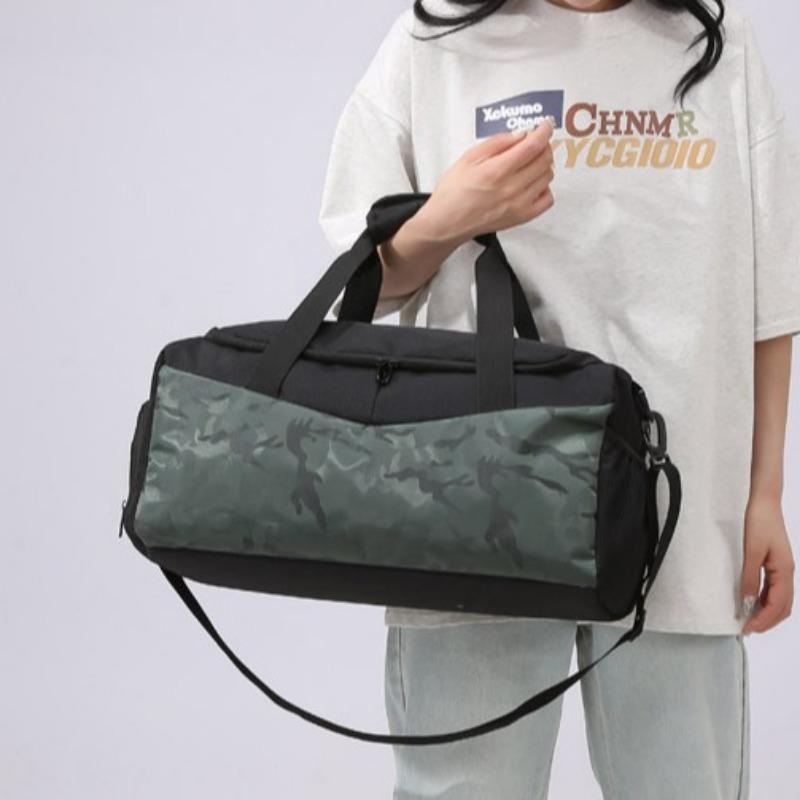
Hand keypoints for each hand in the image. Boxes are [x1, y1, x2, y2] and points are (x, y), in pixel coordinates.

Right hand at [414, 119, 555, 245]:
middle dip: (543, 145)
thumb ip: (496, 143)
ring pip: (548, 176)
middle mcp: (511, 189)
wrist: (447, 223)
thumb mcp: (468, 158)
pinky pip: (547, 199)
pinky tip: (532, 183)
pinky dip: (544, 187)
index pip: (533, 146)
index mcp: (496, 171)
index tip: (546, 125)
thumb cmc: (453, 193)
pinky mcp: (522, 217)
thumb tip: (519, 135)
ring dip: (543, 165)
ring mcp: (519, 205)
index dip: (544, 131)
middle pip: (544, 159)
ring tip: (529, 163)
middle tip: (534, 142)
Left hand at [740, 494, 794, 634]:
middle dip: (767, 621)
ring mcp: (783, 568)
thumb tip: (746, 601)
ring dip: (766, 612)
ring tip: (749, 619)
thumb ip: (749, 577)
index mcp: (784, 571)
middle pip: (783, 607)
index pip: (777, 605)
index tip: (747, 628)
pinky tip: (752, 601)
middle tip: (747, 629)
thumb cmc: (759, 522)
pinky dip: (765, 599)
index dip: (763, 620)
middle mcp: (787, 572)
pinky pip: (774, 588)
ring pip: (780, 599)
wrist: (764, 502)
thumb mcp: (751, 551)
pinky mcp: (776, 563)